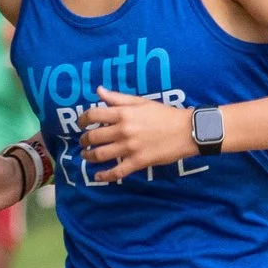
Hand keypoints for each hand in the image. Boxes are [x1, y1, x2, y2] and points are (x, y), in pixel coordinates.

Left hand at [80, 86, 196, 180]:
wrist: (186, 130)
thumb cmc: (164, 114)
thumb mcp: (141, 102)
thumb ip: (118, 98)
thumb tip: (99, 91)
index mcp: (123, 113)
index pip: (93, 115)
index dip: (83, 119)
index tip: (81, 123)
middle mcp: (123, 130)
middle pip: (93, 137)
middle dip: (84, 140)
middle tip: (83, 142)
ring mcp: (130, 147)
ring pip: (100, 155)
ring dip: (89, 156)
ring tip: (86, 156)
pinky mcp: (138, 162)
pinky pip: (116, 172)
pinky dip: (104, 176)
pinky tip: (98, 177)